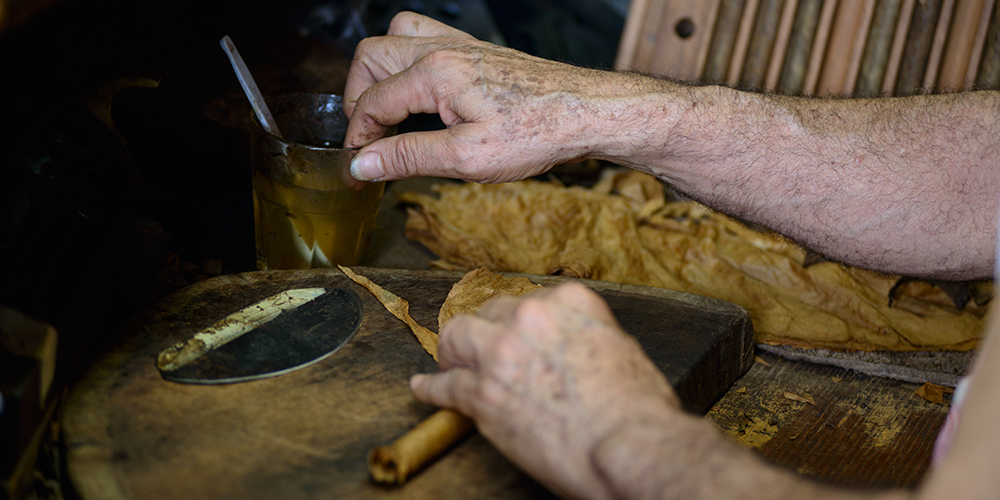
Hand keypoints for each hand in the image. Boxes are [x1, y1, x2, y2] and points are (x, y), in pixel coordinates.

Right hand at [343, 12, 629, 182]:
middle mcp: (443, 49)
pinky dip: (408, 63)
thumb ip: (408, 157)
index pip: (372, 101)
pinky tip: (422, 97)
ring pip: (396, 37)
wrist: (588, 111)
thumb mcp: (467, 158)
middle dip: (358, 98)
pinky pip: (425, 39)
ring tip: (387, 111)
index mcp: (435, 72)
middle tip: (369, 138)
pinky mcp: (477, 52)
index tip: (356, 169)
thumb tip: (362, 163)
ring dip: (380, 71)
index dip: (357, 139)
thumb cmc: (538, 132)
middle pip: (371, 57)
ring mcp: (461, 45)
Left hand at [410, 282, 679, 499]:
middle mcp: (531, 318)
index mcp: (570, 302)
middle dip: (487, 333)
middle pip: (491, 313)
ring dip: (453, 352)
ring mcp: (501, 353)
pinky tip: (424, 388)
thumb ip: (589, 337)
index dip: (520, 323)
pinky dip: (431, 387)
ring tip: (451, 364)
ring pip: (457, 337)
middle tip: (485, 353)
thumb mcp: (623, 350)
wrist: (628, 446)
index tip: (517, 336)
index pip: (530, 301)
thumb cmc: (638, 410)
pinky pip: (445, 386)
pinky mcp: (482, 394)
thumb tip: (577, 348)